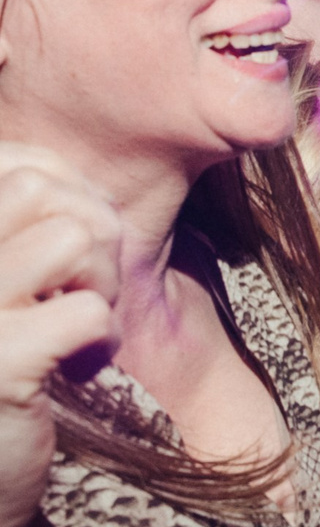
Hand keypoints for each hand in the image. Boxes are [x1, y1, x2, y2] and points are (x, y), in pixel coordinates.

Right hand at [0, 148, 119, 526]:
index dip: (62, 183)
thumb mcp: (2, 287)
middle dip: (91, 226)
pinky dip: (103, 335)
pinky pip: (84, 312)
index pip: (8, 161)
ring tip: (80, 322)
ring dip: (100, 279)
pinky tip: (79, 365)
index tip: (70, 240)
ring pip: (69, 236)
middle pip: (38, 186)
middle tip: (87, 284)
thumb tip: (77, 181)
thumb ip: (19, 229)